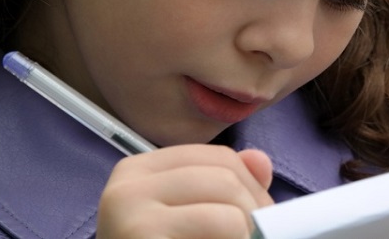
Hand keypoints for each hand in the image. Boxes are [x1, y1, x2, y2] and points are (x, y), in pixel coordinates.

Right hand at [96, 145, 273, 238]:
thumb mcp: (188, 215)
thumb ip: (224, 186)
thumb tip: (261, 161)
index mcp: (138, 171)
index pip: (219, 158)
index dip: (252, 186)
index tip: (258, 216)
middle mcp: (127, 187)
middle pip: (226, 179)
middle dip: (255, 212)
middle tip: (256, 237)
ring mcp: (130, 217)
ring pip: (228, 212)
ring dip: (246, 237)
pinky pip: (220, 233)